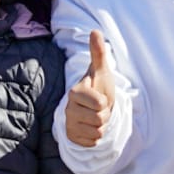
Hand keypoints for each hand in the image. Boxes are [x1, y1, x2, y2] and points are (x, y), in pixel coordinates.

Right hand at [64, 31, 115, 146]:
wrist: (92, 107)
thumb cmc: (98, 86)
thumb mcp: (101, 70)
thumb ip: (98, 52)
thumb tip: (95, 31)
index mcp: (74, 92)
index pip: (100, 105)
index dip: (105, 102)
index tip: (99, 97)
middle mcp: (67, 109)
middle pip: (99, 120)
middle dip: (104, 115)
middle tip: (98, 108)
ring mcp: (68, 125)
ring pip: (97, 132)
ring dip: (101, 125)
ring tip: (95, 116)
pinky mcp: (72, 139)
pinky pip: (93, 142)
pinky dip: (96, 136)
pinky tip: (91, 127)